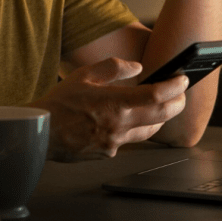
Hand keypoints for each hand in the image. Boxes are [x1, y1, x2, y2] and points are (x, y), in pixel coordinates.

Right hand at [31, 57, 188, 161]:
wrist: (39, 132)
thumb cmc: (58, 103)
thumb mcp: (84, 75)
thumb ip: (113, 68)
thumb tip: (137, 67)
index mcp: (115, 103)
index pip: (157, 95)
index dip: (175, 86)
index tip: (182, 80)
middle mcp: (119, 125)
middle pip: (162, 116)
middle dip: (177, 103)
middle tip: (180, 93)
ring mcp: (115, 143)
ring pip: (150, 131)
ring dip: (160, 118)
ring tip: (161, 105)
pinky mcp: (109, 153)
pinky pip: (130, 140)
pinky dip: (135, 128)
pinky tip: (129, 119)